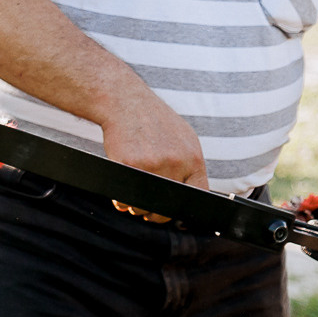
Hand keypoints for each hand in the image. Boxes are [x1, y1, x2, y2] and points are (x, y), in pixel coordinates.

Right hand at [97, 82, 206, 214]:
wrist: (126, 102)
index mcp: (193, 159)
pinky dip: (121, 200)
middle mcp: (175, 163)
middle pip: (168, 208)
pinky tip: (121, 193)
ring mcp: (151, 165)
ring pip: (145, 205)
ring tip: (134, 198)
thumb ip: (190, 166)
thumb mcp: (185, 139)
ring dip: (137, 207)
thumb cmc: (154, 120)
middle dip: (157, 214)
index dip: (182, 208)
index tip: (172, 209)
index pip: (196, 197)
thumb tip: (192, 194)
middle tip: (150, 210)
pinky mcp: (128, 164)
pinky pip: (124, 196)